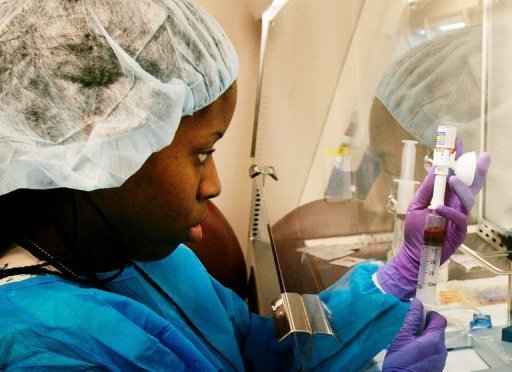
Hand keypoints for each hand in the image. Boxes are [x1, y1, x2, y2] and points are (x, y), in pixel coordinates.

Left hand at [377, 143, 490, 298]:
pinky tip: (438, 207)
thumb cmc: (416, 230)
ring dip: (462, 187)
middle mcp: (455, 204)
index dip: (458, 159)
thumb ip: (426, 189)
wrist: (415, 254)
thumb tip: (433, 169)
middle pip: (470, 184)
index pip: (454, 174)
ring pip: (468, 199)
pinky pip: (459, 218)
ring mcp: (459, 217)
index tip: (458, 141)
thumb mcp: (417, 205)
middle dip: (475, 169)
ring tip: (452, 178)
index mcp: (445, 195)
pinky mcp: (459, 231)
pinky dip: (449, 211)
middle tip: (481, 155)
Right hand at [383, 299, 446, 371]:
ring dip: (423, 338)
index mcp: (434, 340)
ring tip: (408, 342)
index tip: (417, 316)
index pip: (439, 319)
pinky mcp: (436, 367)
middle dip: (424, 327)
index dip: (429, 314)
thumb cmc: (401, 362)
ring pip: (434, 341)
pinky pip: (433, 351)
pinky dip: (424, 348)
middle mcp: (442, 349)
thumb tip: (417, 303)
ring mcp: (440, 359)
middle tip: (408, 330)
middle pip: (436, 330)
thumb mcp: (402, 337)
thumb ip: (412, 320)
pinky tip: (412, 353)